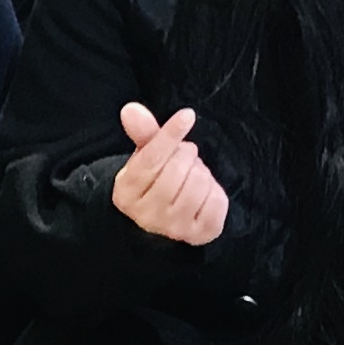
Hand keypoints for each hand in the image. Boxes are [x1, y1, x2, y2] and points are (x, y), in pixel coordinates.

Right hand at [109, 101, 226, 246]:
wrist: (164, 221)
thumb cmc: (155, 181)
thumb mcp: (145, 157)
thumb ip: (142, 133)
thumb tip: (131, 109)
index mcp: (126, 193)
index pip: (151, 158)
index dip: (170, 135)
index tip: (187, 115)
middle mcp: (146, 215)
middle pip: (177, 169)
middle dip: (186, 155)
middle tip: (183, 158)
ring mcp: (172, 228)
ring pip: (198, 183)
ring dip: (201, 171)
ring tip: (191, 175)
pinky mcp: (198, 235)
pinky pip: (217, 201)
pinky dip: (215, 190)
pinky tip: (204, 192)